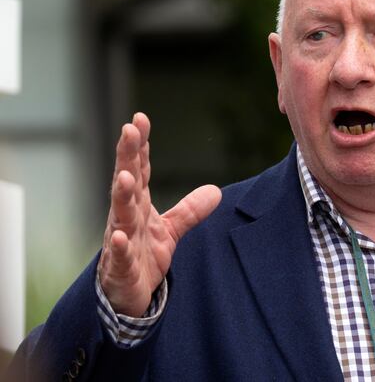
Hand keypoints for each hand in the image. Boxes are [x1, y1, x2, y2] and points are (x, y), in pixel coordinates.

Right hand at [98, 113, 221, 316]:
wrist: (126, 296)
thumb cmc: (142, 257)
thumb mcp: (171, 230)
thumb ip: (190, 210)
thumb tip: (216, 191)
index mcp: (138, 205)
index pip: (139, 169)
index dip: (139, 145)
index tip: (140, 119)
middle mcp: (126, 217)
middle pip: (127, 182)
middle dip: (127, 156)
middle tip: (128, 130)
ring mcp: (121, 240)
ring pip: (120, 214)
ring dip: (122, 195)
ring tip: (125, 176)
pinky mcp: (121, 267)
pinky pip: (119, 256)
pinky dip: (119, 246)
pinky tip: (120, 236)